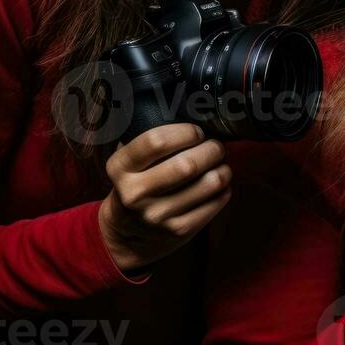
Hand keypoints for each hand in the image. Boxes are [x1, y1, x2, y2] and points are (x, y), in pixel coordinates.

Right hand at [98, 123, 230, 274]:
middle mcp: (134, 193)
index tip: (196, 132)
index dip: (185, 132)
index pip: (156, 141)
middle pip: (188, 164)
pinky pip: (216, 202)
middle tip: (215, 147)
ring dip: (223, 169)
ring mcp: (157, 215)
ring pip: (209, 182)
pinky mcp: (178, 230)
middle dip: (212, 149)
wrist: (126, 234)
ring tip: (220, 165)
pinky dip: (225, 189)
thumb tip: (186, 110)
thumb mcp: (128, 162)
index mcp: (120, 168)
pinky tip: (218, 186)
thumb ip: (148, 140)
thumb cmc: (136, 184)